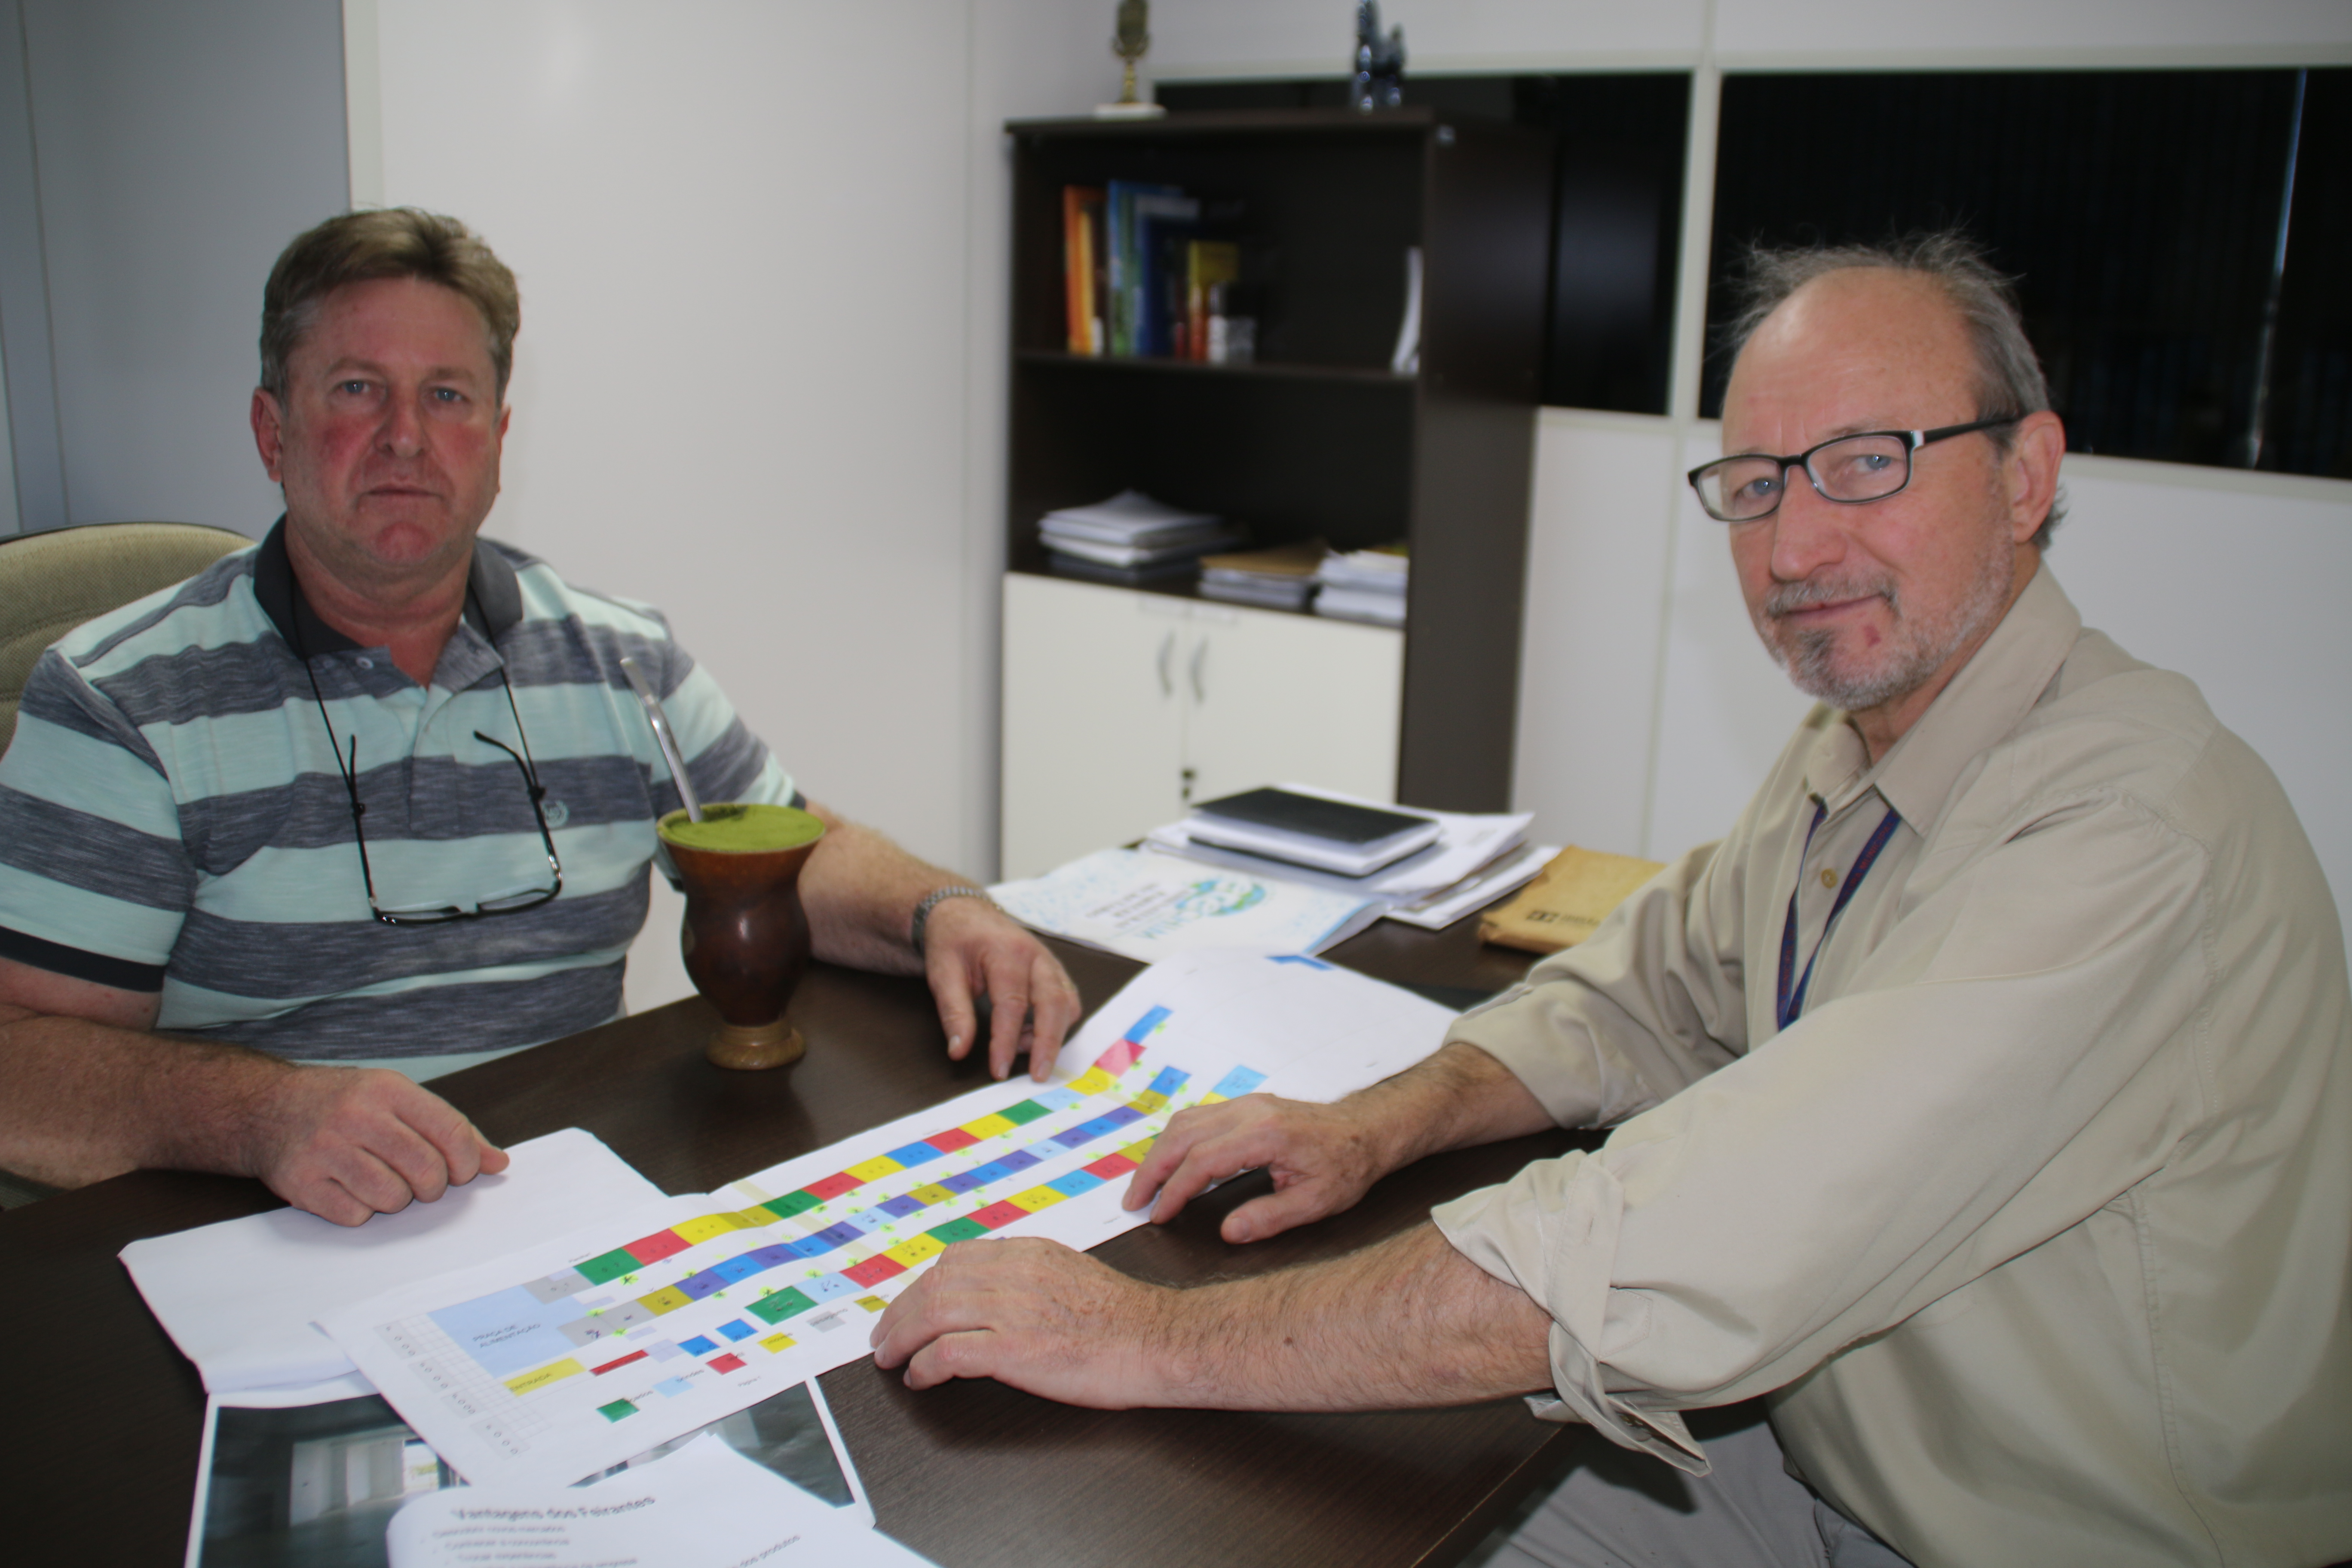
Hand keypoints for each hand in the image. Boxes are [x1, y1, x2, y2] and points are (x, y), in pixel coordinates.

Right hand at [243, 1065, 508, 1225]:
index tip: (462, 1172)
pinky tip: (350, 1189)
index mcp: (388, 1089)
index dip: (467, 1161)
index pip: (451, 1131)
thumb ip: (449, 1128)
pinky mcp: (301, 1182)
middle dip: (433, 1186)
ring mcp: (326, 1149)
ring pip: (392, 1197)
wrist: (264, 1107)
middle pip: (425, 1169)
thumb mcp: (396, 1098)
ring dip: (396, 1200)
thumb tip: (498, 1163)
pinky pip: (355, 1216)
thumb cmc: (343, 1104)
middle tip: (421, 1183)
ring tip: (382, 1182)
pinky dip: (361, 1211)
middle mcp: (357, 1116)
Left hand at [870, 1237, 1177, 1405]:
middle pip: (935, 1283)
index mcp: (1030, 1254)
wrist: (1158, 1340)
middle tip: (884, 1335)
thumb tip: (998, 1289)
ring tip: (890, 1357)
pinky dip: (925, 1366)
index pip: (957, 1259)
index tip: (909, 1302)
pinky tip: (920, 1378)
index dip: (923, 1282)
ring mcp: (1013, 1311)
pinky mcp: (1014, 1350)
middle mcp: (1015, 1275)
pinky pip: (949, 1353)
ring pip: (932, 1313)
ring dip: (902, 1337)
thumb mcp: (1072, 1274)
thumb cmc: (1125, 1318)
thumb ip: (1033, 1275)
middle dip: (900, 1310)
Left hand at [921, 898, 1082, 1080]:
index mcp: (1007, 952)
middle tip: (1038, 1075)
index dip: (1006, 1042)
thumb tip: (959, 1051)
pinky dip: (1055, 1023)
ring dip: (1053, 1033)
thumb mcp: (942, 974)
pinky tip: (1029, 1034)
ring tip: (1023, 1052)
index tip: (998, 1071)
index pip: (1012, 1005)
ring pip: (1068, 1003)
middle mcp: (1036, 956)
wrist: (963, 914)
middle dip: (1048, 1044)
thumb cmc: (953, 942)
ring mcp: (1050, 963)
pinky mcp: (1053, 972)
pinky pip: (1067, 1001)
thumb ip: (953, 1013)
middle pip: (1055, 1004)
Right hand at [1125, 1093, 1393, 1242]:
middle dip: (1152, 1170)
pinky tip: (1173, 1165)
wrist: (1367, 1130)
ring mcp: (1247, 1105)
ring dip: (1160, 1153)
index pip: (1202, 1161)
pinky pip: (1199, 1118)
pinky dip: (1177, 1142)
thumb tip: (1228, 1232)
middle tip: (1134, 1202)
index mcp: (1266, 1135)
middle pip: (1182, 1135)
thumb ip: (1269, 1217)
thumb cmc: (1346, 1165)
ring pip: (1186, 1121)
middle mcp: (1250, 1112)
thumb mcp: (1316, 1202)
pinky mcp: (1247, 1106)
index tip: (1158, 1215)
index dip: (1174, 1191)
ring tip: (1146, 1186)